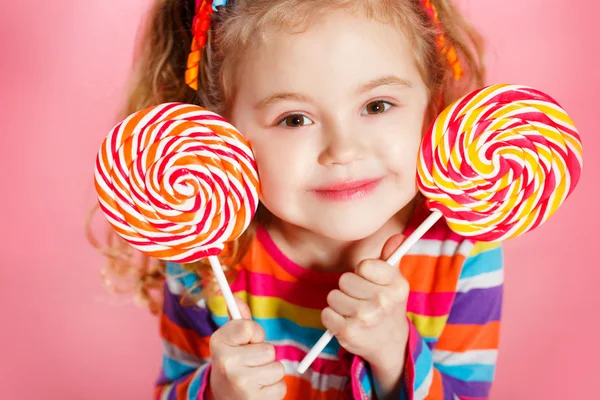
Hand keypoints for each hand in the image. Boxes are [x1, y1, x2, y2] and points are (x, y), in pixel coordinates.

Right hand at [208, 297, 286, 399]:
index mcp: (218, 343)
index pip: (250, 327)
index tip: (248, 341)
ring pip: (277, 368)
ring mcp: (241, 384)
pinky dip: (273, 387)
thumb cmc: (232, 363)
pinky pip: (281, 385)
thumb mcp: (230, 341)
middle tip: (250, 362)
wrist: (223, 397)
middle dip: (264, 355)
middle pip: (268, 349)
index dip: (255, 333)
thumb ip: (238, 320)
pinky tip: (258, 389)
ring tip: (255, 376)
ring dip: (270, 371)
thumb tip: (237, 298)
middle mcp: (227, 363)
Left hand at [322, 234, 409, 375]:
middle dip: (348, 288)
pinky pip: (326, 313)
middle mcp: (383, 301)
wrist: (389, 343)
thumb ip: (391, 257)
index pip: (364, 265)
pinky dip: (331, 318)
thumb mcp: (394, 281)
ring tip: (353, 312)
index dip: (362, 272)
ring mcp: (365, 318)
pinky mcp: (349, 332)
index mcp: (397, 285)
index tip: (369, 281)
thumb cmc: (388, 305)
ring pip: (333, 296)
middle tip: (361, 299)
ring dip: (339, 303)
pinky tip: (345, 322)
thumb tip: (397, 236)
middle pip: (345, 280)